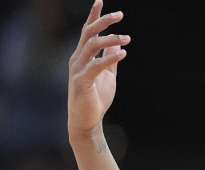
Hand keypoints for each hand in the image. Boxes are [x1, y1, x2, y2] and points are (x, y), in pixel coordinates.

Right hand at [68, 0, 129, 139]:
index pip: (87, 31)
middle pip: (88, 33)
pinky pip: (96, 66)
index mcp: (82, 56)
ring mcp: (78, 70)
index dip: (93, 15)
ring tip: (127, 38)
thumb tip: (117, 44)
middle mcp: (77, 59)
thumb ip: (110, 59)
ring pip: (92, 46)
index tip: (100, 0)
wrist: (87, 122)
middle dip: (103, 21)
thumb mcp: (107, 75)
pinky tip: (123, 53)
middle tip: (120, 14)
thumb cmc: (96, 99)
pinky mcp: (82, 82)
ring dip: (110, 39)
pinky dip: (109, 58)